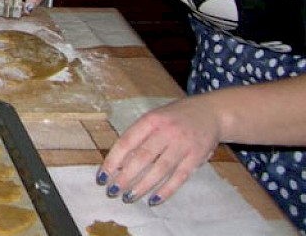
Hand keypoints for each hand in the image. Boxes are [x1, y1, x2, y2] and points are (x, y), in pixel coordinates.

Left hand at [97, 95, 219, 205]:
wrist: (210, 112)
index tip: (102, 176)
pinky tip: (154, 200)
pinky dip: (166, 190)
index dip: (113, 160)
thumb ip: (138, 136)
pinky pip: (179, 177)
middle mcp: (166, 131)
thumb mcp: (154, 118)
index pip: (127, 141)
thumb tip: (118, 162)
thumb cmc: (174, 117)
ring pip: (160, 169)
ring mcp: (183, 144)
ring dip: (143, 186)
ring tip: (129, 197)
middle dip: (126, 176)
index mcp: (151, 120)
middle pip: (142, 157)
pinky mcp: (196, 157)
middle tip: (113, 191)